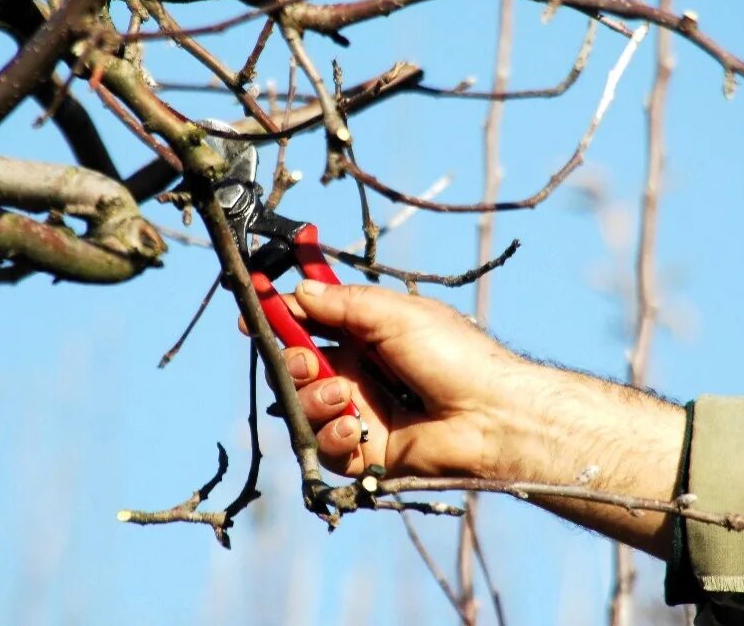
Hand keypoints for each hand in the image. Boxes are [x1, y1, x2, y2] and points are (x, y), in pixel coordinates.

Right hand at [269, 280, 525, 479]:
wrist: (491, 416)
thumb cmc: (455, 357)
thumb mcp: (396, 315)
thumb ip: (344, 304)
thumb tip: (299, 291)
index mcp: (367, 334)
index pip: (310, 321)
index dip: (280, 317)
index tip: (252, 313)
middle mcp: (358, 372)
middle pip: (297, 365)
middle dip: (292, 361)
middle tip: (307, 360)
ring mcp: (359, 412)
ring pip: (304, 407)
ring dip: (313, 398)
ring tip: (341, 395)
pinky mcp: (363, 452)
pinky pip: (325, 446)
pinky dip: (333, 435)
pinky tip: (357, 426)